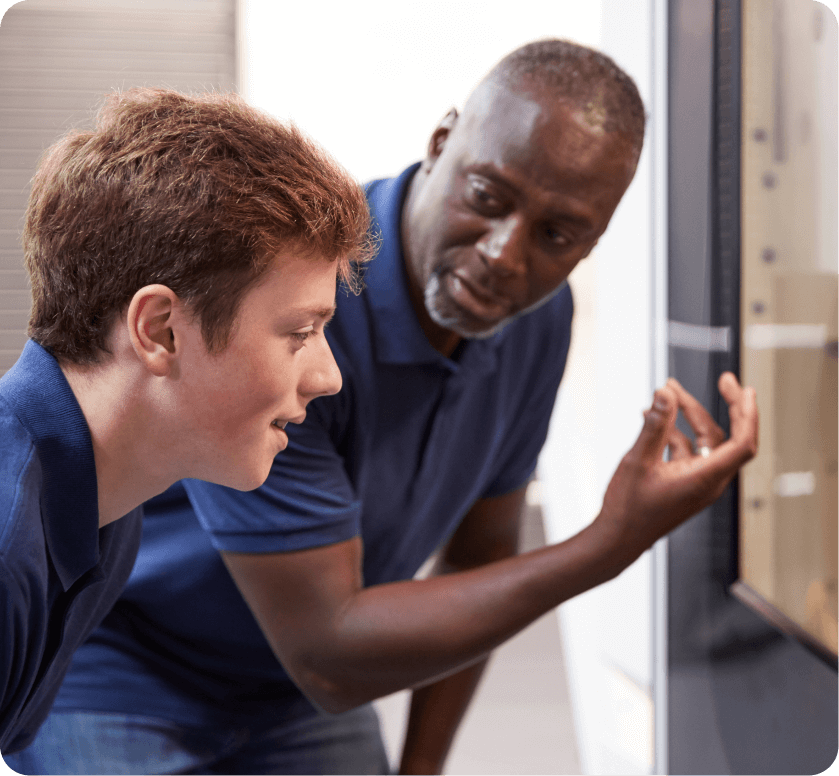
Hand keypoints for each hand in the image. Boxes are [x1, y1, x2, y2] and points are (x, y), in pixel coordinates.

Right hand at [596, 373, 757, 557]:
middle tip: (724, 379)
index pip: (744, 443)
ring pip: (705, 441)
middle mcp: (708, 481)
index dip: (748, 413)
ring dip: (690, 416)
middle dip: (724, 405)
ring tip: (668, 391)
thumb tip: (665, 393)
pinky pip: (688, 451)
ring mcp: (696, 483)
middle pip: (728, 437)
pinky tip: (652, 418)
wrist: (616, 539)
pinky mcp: (683, 483)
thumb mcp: (638, 460)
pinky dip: (675, 432)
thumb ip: (655, 425)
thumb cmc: (628, 508)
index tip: (743, 389)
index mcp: (705, 479)